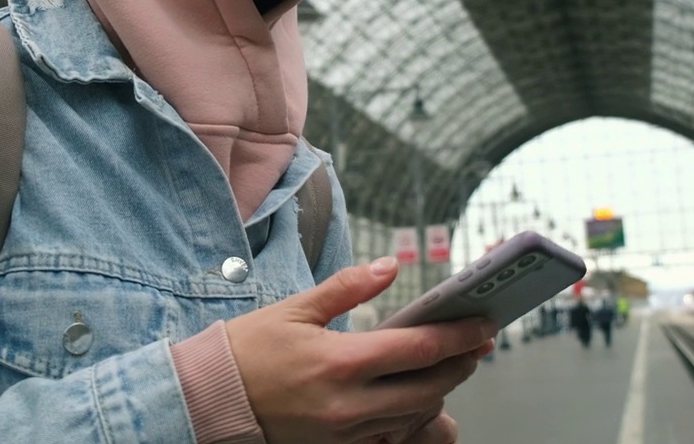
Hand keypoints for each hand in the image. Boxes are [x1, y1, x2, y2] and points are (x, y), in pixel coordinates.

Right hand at [225, 257, 497, 443]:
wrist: (209, 399)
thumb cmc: (247, 350)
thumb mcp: (296, 308)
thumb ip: (348, 288)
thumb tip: (389, 267)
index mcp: (341, 362)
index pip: (419, 349)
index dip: (459, 336)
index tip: (484, 324)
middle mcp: (349, 403)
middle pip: (429, 387)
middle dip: (460, 365)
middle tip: (478, 344)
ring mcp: (345, 432)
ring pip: (413, 415)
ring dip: (438, 390)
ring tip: (451, 364)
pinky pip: (389, 435)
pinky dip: (409, 415)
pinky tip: (414, 394)